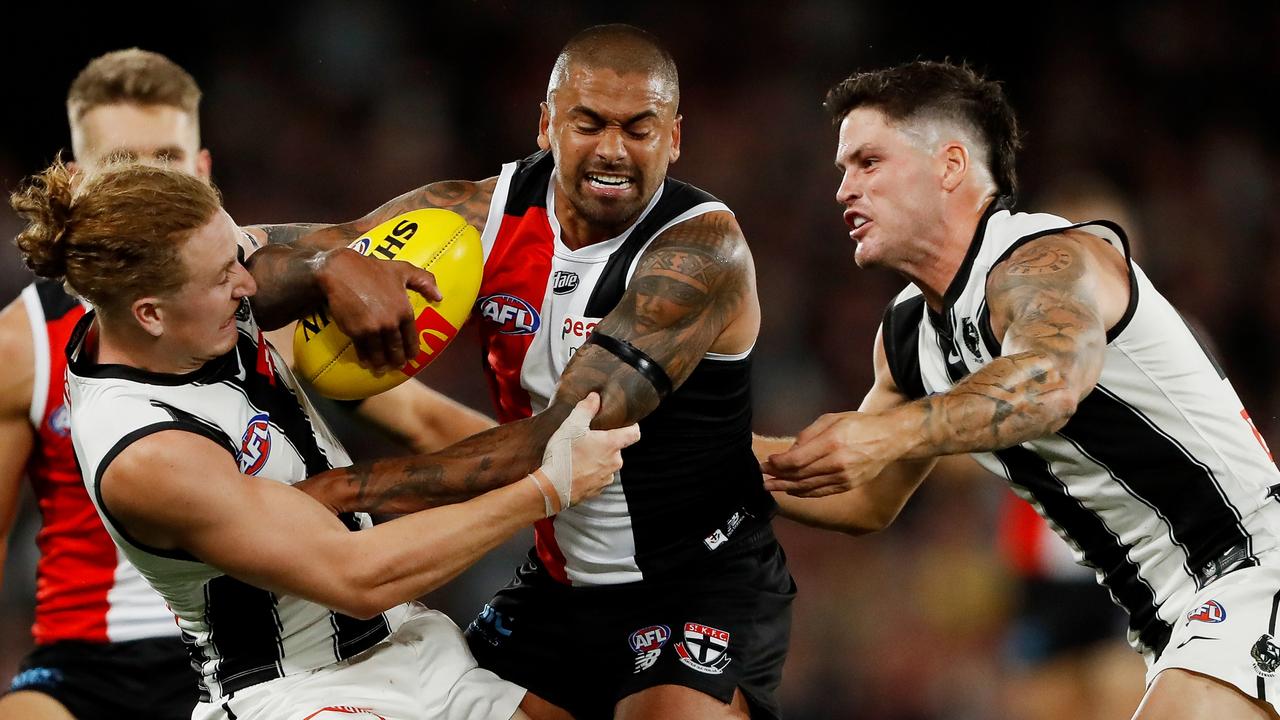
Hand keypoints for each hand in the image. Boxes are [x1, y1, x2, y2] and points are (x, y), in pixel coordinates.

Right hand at [314, 248, 441, 371]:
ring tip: (381, 368)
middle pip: (396, 349)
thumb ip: (424, 281)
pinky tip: (366, 362)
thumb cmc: (373, 269)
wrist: (341, 271)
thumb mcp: (403, 269)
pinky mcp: (355, 332)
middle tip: (398, 366)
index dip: (412, 349)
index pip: (411, 337)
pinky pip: (362, 349)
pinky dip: (365, 357)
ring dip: (381, 363)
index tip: (412, 357)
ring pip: (380, 353)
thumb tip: (439, 297)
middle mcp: (390, 323)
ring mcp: (373, 329)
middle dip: (398, 360)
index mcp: (404, 311)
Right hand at [537, 393, 640, 512]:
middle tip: (587, 439)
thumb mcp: (572, 426)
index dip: (631, 426)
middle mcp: (614, 462)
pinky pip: (597, 477)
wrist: (551, 488)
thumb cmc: (563, 456)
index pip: (634, 433)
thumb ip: (586, 409)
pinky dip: (589, 473)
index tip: (624, 423)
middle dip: (605, 443)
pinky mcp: (597, 490)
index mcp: (612, 444)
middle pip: (616, 448)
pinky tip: (575, 469)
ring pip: (606, 463)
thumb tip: (595, 397)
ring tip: (578, 455)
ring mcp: (606, 478)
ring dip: (597, 459)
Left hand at [761, 411, 900, 497]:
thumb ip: (808, 434)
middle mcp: (837, 463)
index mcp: (831, 442)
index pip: (796, 460)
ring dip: (785, 488)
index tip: (766, 462)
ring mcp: (844, 477)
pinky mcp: (848, 485)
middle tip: (762, 476)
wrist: (889, 439)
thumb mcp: (831, 419)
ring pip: (808, 487)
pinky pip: (820, 492)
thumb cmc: (858, 425)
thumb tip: (790, 451)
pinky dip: (803, 492)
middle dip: (777, 476)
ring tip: (770, 487)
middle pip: (799, 475)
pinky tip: (791, 490)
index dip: (777, 464)